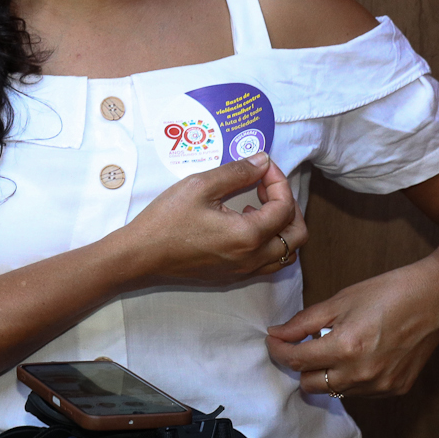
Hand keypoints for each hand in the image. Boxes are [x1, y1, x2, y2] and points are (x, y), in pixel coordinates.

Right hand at [124, 153, 306, 282]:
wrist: (142, 255)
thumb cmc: (166, 219)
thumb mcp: (199, 186)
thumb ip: (236, 172)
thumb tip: (263, 161)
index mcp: (248, 235)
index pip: (285, 207)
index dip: (279, 181)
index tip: (262, 167)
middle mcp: (253, 257)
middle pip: (297, 234)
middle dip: (288, 206)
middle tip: (266, 187)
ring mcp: (244, 270)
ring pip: (286, 253)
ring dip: (281, 227)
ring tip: (257, 206)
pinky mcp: (233, 276)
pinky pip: (268, 262)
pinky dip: (269, 242)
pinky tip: (244, 225)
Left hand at [265, 259, 438, 397]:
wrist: (435, 298)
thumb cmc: (386, 293)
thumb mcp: (339, 301)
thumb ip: (304, 322)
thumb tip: (277, 334)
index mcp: (346, 347)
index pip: (297, 361)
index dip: (278, 350)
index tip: (273, 340)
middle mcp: (363, 374)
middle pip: (311, 385)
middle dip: (300, 365)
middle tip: (301, 344)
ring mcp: (381, 386)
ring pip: (335, 391)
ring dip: (325, 373)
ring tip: (333, 347)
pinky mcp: (396, 390)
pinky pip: (359, 392)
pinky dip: (349, 377)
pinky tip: (357, 356)